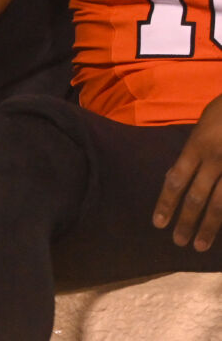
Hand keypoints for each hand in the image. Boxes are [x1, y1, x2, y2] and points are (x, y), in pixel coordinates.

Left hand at [154, 93, 221, 250]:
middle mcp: (215, 160)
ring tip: (199, 246)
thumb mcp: (202, 128)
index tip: (158, 223)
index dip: (166, 203)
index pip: (176, 180)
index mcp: (197, 147)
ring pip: (220, 204)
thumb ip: (191, 153)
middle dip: (186, 222)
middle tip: (178, 243)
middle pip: (197, 197)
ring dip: (208, 228)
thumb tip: (175, 178)